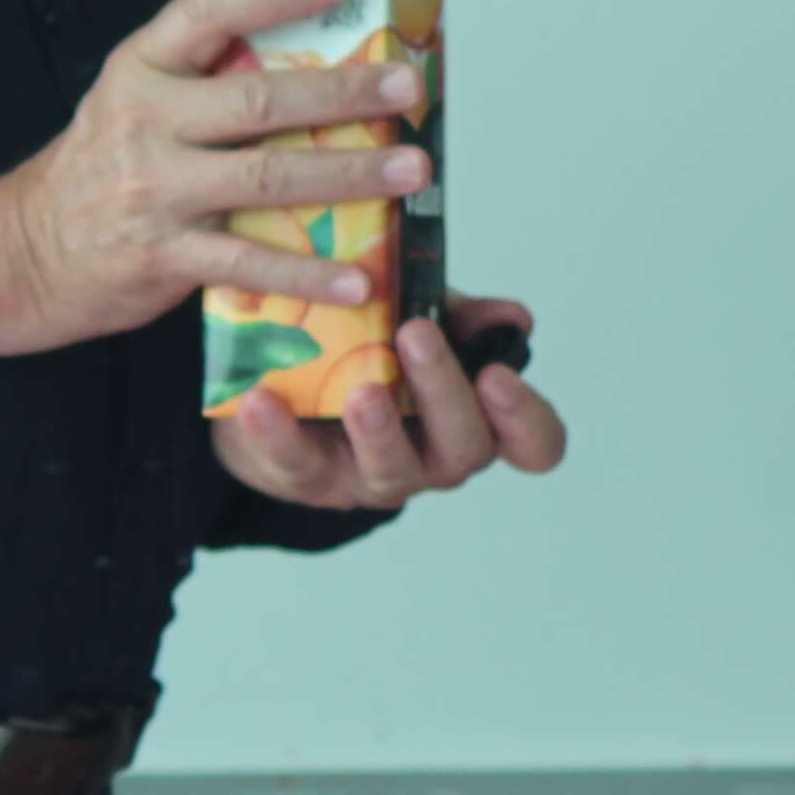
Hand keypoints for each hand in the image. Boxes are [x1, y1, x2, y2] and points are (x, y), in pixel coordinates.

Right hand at [0, 0, 428, 344]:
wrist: (22, 251)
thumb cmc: (103, 169)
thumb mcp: (136, 100)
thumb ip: (206, 77)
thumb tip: (318, 54)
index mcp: (142, 68)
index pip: (209, 11)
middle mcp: (147, 121)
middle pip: (259, 99)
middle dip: (344, 92)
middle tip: (408, 86)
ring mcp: (155, 191)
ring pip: (266, 177)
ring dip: (349, 175)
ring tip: (412, 169)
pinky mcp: (163, 255)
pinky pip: (249, 261)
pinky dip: (307, 272)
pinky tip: (359, 278)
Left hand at [213, 295, 569, 513]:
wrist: (283, 384)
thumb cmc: (370, 349)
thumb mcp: (416, 317)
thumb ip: (458, 314)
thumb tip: (512, 316)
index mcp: (476, 419)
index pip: (534, 444)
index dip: (527, 419)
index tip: (498, 374)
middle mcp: (437, 458)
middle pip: (466, 448)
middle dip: (443, 391)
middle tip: (416, 335)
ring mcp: (375, 477)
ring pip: (392, 470)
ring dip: (379, 430)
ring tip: (362, 390)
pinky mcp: (310, 480)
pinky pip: (298, 464)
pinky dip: (279, 432)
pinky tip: (260, 399)